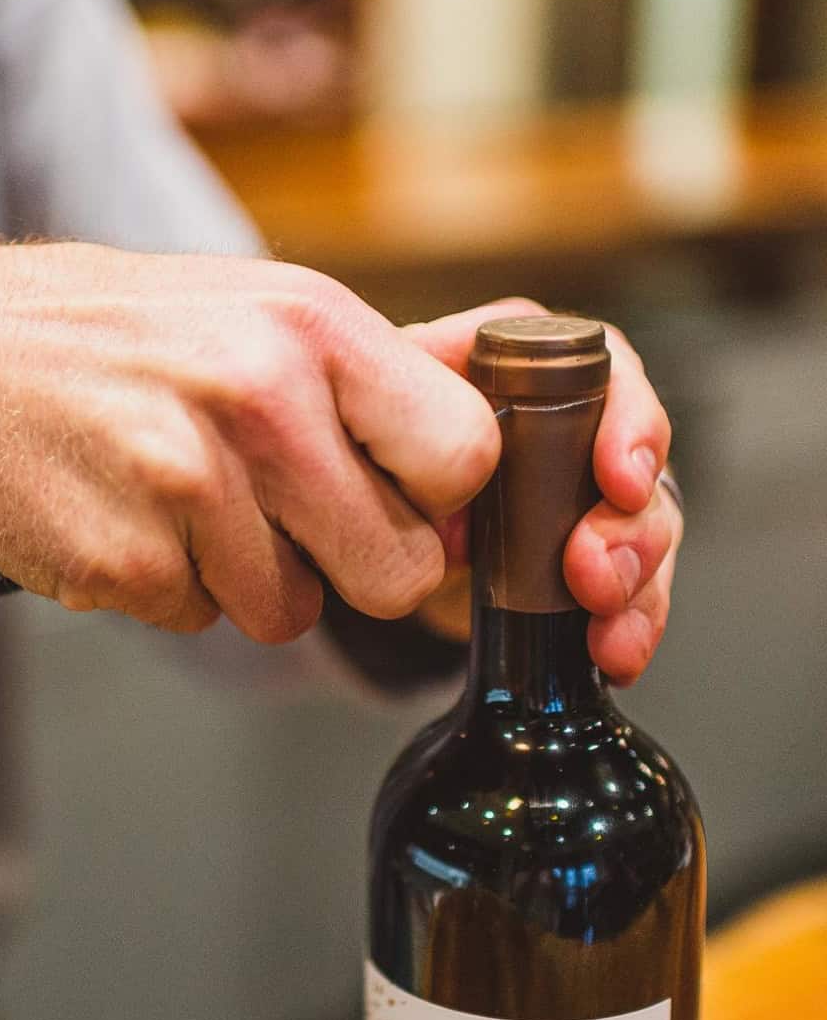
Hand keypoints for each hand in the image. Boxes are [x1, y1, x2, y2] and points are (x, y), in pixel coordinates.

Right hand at [0, 244, 502, 642]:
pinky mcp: (125, 561)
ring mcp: (188, 485)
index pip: (466, 456)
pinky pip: (203, 619)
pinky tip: (130, 516)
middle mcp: (262, 399)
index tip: (392, 491)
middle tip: (283, 512)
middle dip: (350, 562)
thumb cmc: (127, 335)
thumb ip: (385, 364)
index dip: (437, 497)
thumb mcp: (263, 307)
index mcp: (314, 326)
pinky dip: (174, 587)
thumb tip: (509, 378)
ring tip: (185, 497)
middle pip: (398, 570)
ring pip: (293, 611)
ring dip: (248, 576)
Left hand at [404, 301, 679, 686]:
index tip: (620, 480)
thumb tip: (443, 497)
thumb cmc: (380, 448)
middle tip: (596, 575)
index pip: (614, 372)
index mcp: (533, 368)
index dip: (630, 424)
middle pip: (643, 464)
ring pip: (649, 530)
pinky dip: (631, 623)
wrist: (369, 523)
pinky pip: (635, 588)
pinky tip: (617, 651)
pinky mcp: (595, 555)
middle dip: (632, 529)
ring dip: (639, 585)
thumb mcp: (380, 420)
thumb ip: (407, 424)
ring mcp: (593, 493)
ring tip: (610, 633)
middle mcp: (580, 424)